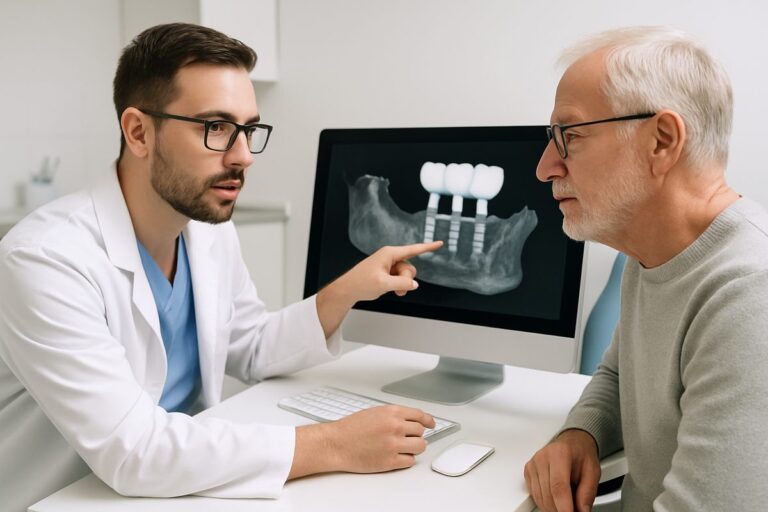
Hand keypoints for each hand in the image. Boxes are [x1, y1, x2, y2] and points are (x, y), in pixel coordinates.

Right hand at [288, 405, 435, 477]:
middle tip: (407, 437)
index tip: (431, 424)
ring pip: (419, 447)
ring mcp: (394, 444)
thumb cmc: (351, 429)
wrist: (336, 444)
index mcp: (392, 412)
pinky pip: (410, 461)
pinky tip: (397, 456)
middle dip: (416, 435)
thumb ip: (394, 415)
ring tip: (403, 448)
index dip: (428, 420)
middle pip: (420, 432)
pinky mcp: (390, 461)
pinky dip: (406, 460)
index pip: (420, 415)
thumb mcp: (375, 412)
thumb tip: (411, 420)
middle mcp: (395, 427)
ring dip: (413, 448)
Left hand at [342, 241, 443, 302]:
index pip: (413, 249)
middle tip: (396, 288)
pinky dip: (399, 286)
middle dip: (406, 279)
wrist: (349, 289)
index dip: (428, 247)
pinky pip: (401, 279)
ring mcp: (389, 265)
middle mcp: (390, 257)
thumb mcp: (383, 284)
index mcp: (389, 254)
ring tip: (392, 290)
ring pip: (406, 275)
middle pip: (410, 267)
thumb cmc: (361, 282)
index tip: (439, 243)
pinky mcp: (388, 273)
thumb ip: (402, 283)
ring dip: (402, 285)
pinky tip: (391, 290)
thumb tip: (414, 284)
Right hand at [523, 429, 600, 511]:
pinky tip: (556, 498)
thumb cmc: (581, 455)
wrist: (572, 443)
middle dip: (560, 510)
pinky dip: (546, 502)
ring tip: (567, 503)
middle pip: (548, 495)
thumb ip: (587, 492)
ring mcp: (533, 464)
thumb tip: (582, 511)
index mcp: (560, 454)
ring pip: (540, 498)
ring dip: (553, 508)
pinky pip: (535, 495)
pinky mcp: (528, 471)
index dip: (564, 507)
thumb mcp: (593, 471)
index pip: (559, 487)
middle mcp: (543, 457)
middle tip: (574, 510)